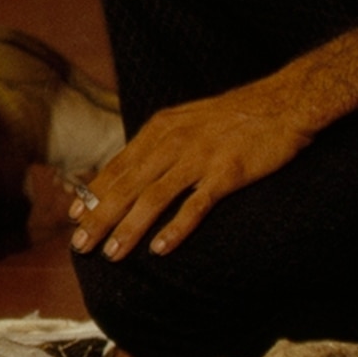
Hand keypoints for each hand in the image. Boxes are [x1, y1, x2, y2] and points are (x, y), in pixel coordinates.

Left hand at [71, 80, 313, 261]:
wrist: (283, 102)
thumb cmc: (236, 116)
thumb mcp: (187, 121)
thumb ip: (161, 144)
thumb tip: (133, 170)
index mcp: (160, 129)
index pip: (118, 166)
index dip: (94, 194)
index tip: (74, 217)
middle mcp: (173, 142)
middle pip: (127, 186)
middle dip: (100, 217)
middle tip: (80, 245)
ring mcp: (199, 158)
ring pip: (153, 198)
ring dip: (129, 228)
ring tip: (112, 254)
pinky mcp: (226, 173)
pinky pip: (195, 205)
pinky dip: (175, 228)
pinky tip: (160, 249)